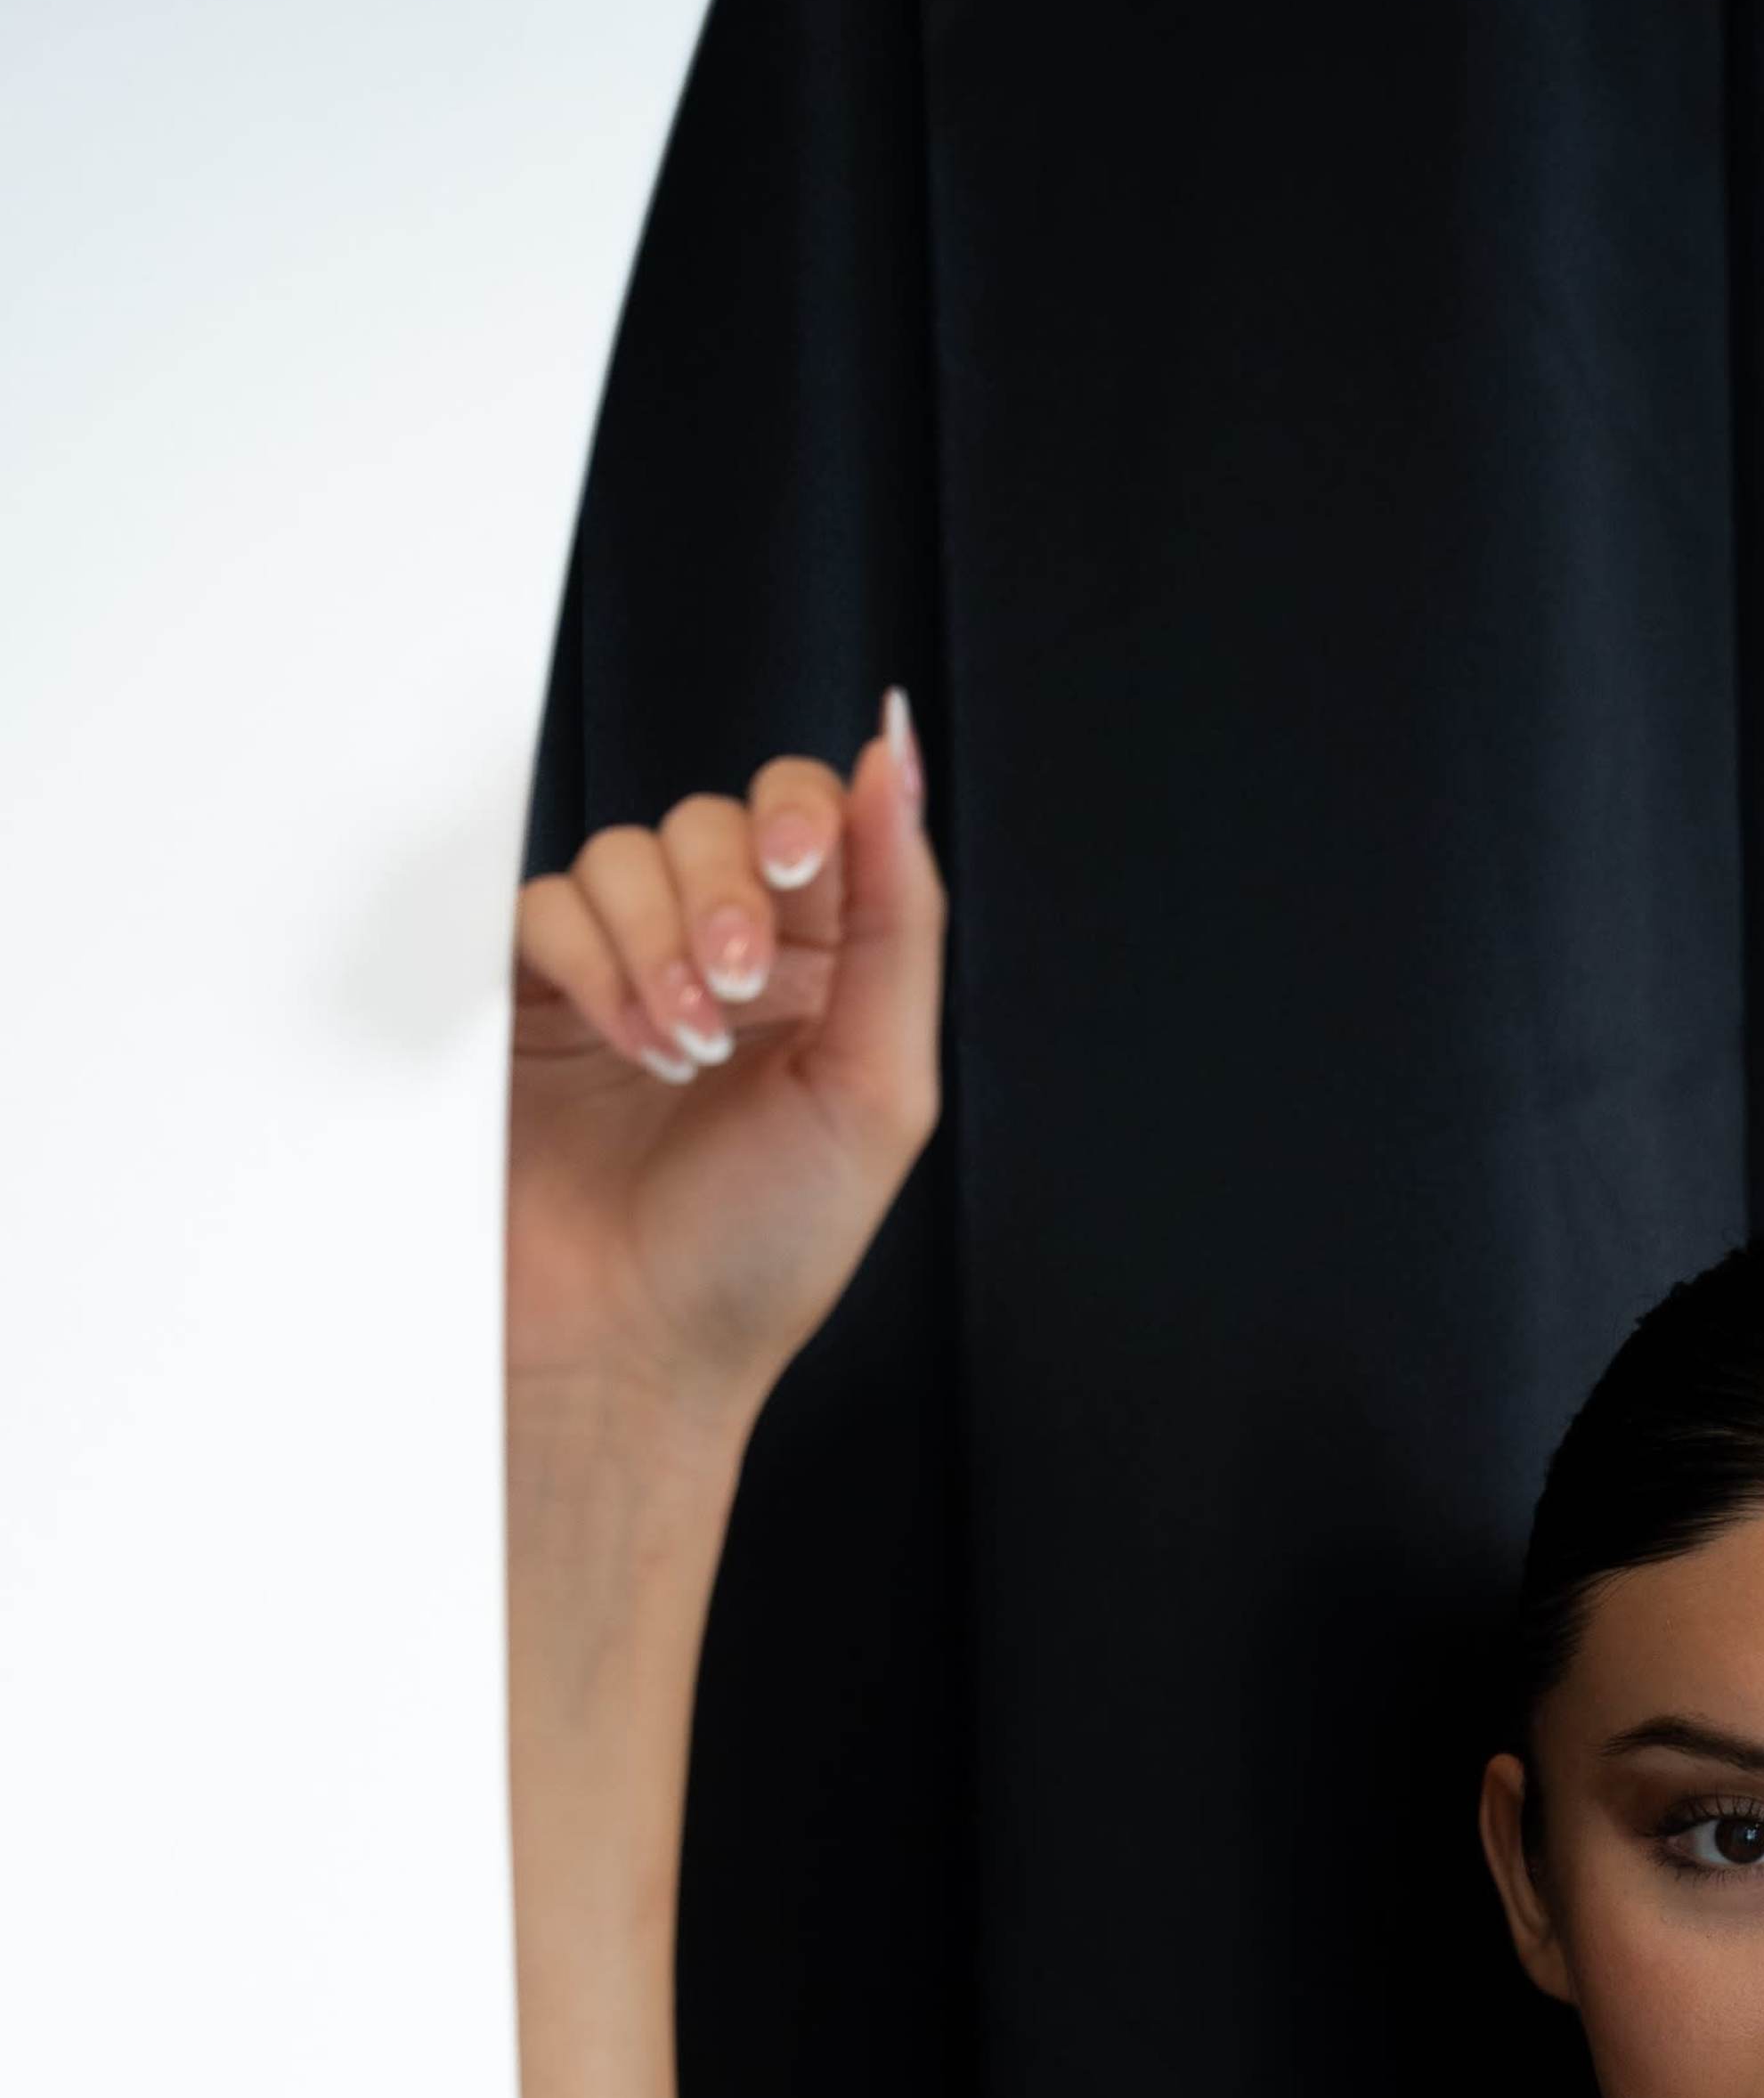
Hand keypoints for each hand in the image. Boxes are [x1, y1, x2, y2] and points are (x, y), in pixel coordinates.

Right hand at [507, 694, 942, 1431]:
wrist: (634, 1344)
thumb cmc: (763, 1252)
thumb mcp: (877, 1087)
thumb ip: (898, 916)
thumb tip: (897, 752)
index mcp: (826, 979)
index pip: (813, 821)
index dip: (803, 814)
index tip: (799, 865)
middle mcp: (727, 964)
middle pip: (713, 824)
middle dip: (725, 897)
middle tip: (738, 994)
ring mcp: (623, 975)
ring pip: (625, 855)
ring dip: (658, 944)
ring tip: (684, 1055)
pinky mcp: (531, 1000)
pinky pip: (545, 908)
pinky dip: (591, 964)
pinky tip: (631, 1047)